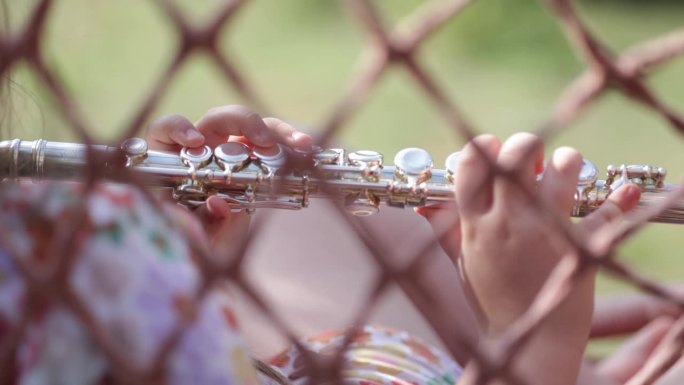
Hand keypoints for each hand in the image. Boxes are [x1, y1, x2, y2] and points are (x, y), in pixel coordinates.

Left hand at [145, 105, 311, 248]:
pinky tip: (307, 150)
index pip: (167, 129)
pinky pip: (273, 142)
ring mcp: (230, 149)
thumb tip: (218, 203)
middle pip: (219, 119)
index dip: (178, 128)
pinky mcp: (254, 156)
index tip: (194, 142)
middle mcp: (202, 148)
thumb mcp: (196, 240)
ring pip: (252, 126)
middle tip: (263, 140)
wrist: (204, 253)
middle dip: (243, 122)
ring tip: (301, 145)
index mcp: (174, 161)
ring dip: (277, 131)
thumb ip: (204, 225)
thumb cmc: (194, 242)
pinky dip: (290, 144)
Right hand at [422, 133, 640, 384]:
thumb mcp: (462, 262)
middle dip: (527, 146)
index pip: (473, 162)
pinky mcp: (580, 245)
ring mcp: (547, 232)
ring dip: (567, 162)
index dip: (484, 147)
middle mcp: (510, 222)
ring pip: (563, 167)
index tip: (494, 154)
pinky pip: (606, 208)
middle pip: (518, 154)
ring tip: (565, 174)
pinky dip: (618, 198)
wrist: (530, 339)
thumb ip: (445, 229)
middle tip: (533, 162)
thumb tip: (423, 205)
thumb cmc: (492, 299)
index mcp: (477, 225)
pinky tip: (620, 193)